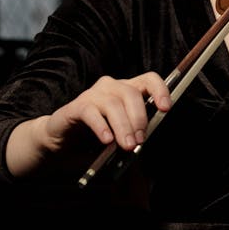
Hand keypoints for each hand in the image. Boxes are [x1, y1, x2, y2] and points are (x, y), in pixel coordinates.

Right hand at [44, 72, 173, 152]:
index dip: (160, 91)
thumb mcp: (120, 138)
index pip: (149, 80)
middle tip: (140, 141)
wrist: (62, 143)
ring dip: (123, 126)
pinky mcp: (76, 106)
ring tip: (127, 146)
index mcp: (127, 91)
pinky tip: (106, 140)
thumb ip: (133, 138)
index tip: (166, 109)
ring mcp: (93, 94)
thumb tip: (145, 149)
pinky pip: (91, 112)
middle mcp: (111, 87)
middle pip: (131, 94)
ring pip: (113, 103)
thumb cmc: (95, 138)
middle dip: (139, 118)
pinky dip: (101, 126)